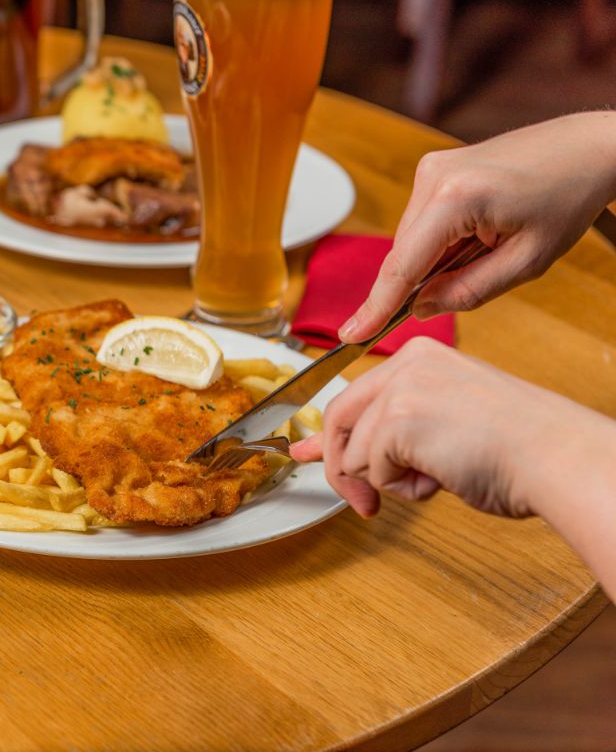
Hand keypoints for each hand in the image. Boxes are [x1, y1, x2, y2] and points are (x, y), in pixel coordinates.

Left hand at [290, 338, 610, 519]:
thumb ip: (392, 430)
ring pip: (354, 454)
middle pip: (338, 420)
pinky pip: (370, 471)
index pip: (354, 395)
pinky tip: (441, 478)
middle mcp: (405, 364)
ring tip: (439, 476)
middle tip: (364, 504)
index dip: (327, 434)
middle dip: (342, 469)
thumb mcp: (444, 423)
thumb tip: (332, 453)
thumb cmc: (516, 450)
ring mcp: (399, 390)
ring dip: (390, 482)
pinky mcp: (397, 421)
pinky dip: (402, 489)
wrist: (555, 458)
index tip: (304, 452)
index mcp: (420, 356)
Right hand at [340, 112, 615, 342]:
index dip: (376, 306)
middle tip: (479, 274)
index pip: (402, 267)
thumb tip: (421, 308)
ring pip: (413, 240)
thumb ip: (468, 291)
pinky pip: (422, 222)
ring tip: (493, 245)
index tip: (351, 334)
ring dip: (438, 258)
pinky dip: (442, 240)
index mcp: (457, 199)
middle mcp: (433, 177)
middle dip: (425, 280)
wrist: (587, 148)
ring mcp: (431, 168)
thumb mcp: (526, 262)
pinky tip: (481, 232)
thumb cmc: (567, 197)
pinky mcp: (435, 168)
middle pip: (404, 255)